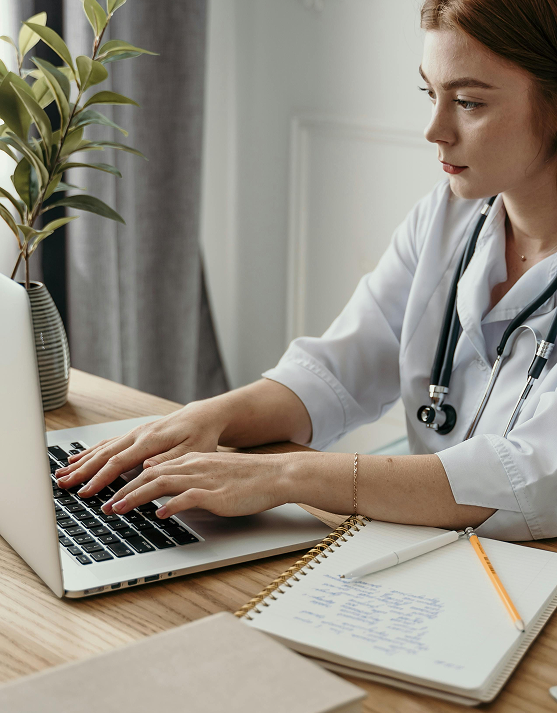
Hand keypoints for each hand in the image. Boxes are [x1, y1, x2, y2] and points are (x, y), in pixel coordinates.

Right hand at [55, 402, 227, 494]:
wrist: (203, 417)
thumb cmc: (200, 436)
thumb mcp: (193, 451)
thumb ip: (169, 460)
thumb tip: (146, 467)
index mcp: (151, 441)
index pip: (119, 462)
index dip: (101, 479)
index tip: (87, 493)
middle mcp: (138, 435)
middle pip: (104, 455)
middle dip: (82, 472)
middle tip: (63, 486)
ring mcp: (135, 433)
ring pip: (102, 448)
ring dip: (81, 462)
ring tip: (62, 474)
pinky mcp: (135, 434)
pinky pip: (107, 443)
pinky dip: (90, 452)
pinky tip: (77, 459)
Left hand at [100, 451, 292, 517]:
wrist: (274, 474)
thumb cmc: (247, 477)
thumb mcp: (213, 473)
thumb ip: (189, 477)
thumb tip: (166, 487)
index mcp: (192, 460)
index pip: (152, 469)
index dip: (128, 482)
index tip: (112, 495)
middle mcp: (194, 466)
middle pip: (149, 475)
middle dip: (124, 491)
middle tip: (106, 507)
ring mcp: (204, 478)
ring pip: (161, 484)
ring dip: (136, 497)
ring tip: (120, 510)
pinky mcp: (216, 494)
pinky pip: (188, 498)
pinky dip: (171, 505)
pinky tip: (160, 515)